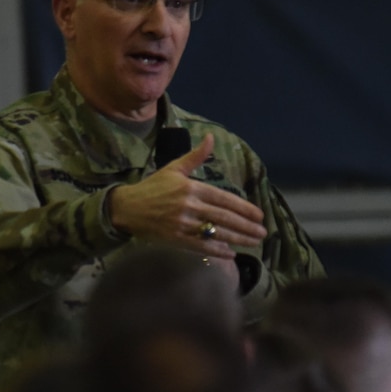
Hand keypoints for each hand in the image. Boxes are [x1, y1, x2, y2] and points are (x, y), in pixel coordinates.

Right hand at [107, 134, 267, 260]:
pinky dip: (217, 251)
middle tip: (263, 232)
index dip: (244, 208)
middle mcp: (189, 206)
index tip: (259, 215)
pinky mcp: (175, 239)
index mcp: (191, 188)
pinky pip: (200, 246)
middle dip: (246, 226)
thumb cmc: (154, 187)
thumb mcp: (174, 168)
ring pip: (215, 233)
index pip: (224, 199)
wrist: (128, 208)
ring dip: (238, 239)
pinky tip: (231, 253)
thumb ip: (196, 156)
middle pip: (224, 218)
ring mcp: (182, 224)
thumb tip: (211, 137)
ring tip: (254, 242)